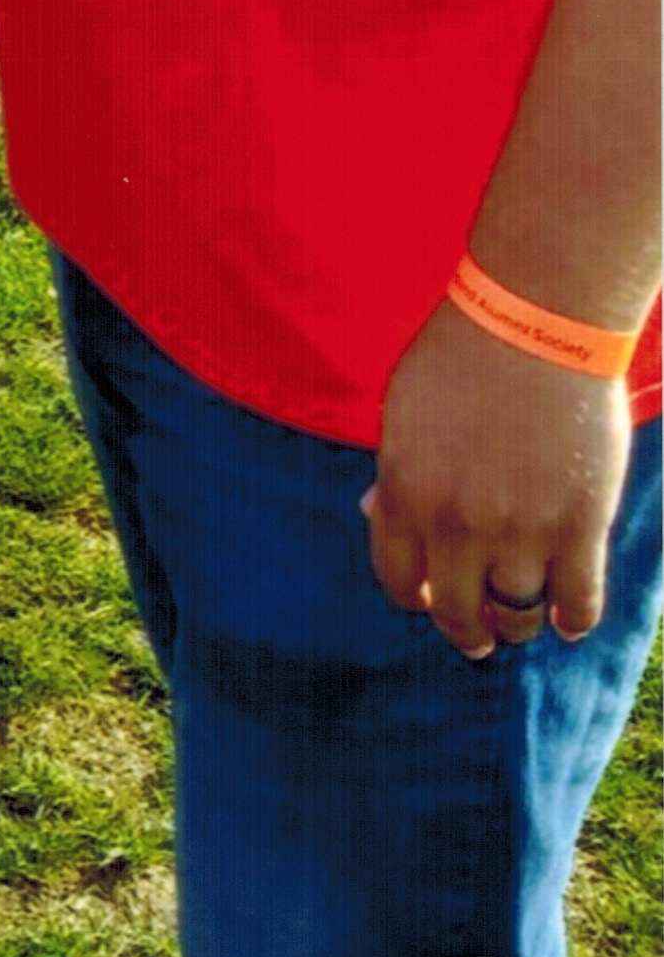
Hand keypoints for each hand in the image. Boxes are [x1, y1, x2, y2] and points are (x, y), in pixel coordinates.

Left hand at [364, 297, 632, 655]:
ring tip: (520, 620)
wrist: (535, 321)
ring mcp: (522, 530)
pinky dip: (572, 620)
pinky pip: (578, 602)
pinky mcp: (581, 526)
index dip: (413, 598)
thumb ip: (392, 471)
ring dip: (517, 624)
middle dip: (466, 632)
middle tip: (477, 635)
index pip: (397, 579)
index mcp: (405, 493)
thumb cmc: (460, 355)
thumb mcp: (402, 409)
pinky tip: (566, 617)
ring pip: (517, 614)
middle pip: (458, 612)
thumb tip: (375, 515)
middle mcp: (458, 523)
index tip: (428, 599)